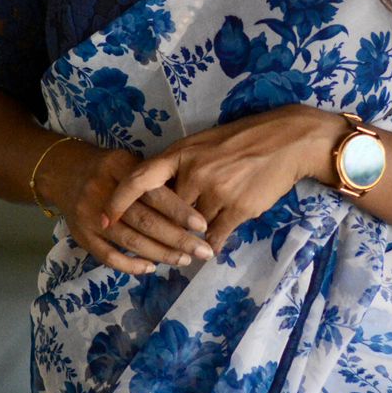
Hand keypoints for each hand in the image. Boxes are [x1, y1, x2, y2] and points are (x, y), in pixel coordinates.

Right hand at [41, 141, 214, 277]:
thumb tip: (191, 208)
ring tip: (184, 260)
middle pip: (144, 220)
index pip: (153, 192)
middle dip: (177, 239)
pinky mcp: (81, 235)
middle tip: (202, 250)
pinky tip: (151, 268)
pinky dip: (131, 265)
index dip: (179, 210)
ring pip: (130, 240)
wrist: (63, 172)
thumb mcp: (128, 162)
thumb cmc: (109, 169)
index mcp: (119, 166)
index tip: (202, 225)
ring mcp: (89, 215)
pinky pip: (108, 256)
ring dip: (160, 253)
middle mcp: (102, 190)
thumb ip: (152, 180)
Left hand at [105, 105, 340, 257]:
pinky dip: (212, 243)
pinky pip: (216, 236)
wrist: (286, 140)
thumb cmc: (241, 140)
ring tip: (186, 252)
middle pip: (165, 212)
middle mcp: (194, 172)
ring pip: (191, 228)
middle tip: (152, 246)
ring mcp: (217, 191)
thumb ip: (179, 167)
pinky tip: (211, 248)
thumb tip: (155, 193)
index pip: (139, 179)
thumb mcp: (203, 145)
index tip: (104, 218)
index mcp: (181, 154)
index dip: (119, 200)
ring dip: (189, 240)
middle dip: (161, 231)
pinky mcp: (238, 208)